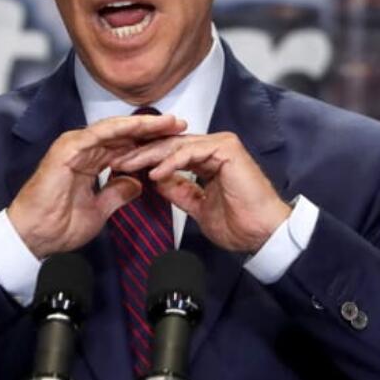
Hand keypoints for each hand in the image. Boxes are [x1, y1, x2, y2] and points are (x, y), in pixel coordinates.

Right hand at [8, 113, 186, 258]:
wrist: (33, 237)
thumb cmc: (58, 227)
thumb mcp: (99, 210)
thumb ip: (117, 193)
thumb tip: (136, 183)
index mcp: (88, 162)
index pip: (124, 147)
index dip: (150, 143)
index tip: (175, 143)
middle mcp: (82, 149)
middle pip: (123, 134)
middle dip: (152, 129)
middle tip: (180, 124)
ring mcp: (74, 146)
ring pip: (114, 129)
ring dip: (142, 125)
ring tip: (169, 123)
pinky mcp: (67, 149)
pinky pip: (99, 134)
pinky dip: (121, 130)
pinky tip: (143, 127)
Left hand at [113, 132, 290, 252]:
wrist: (263, 234)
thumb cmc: (239, 224)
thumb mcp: (197, 206)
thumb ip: (179, 190)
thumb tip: (155, 180)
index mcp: (207, 159)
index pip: (169, 154)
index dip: (144, 160)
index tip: (120, 170)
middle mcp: (213, 147)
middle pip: (168, 145)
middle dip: (140, 154)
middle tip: (115, 161)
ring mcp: (220, 145)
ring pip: (176, 145)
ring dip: (149, 155)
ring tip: (127, 165)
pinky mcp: (226, 148)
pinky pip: (191, 152)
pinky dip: (170, 162)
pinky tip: (153, 172)